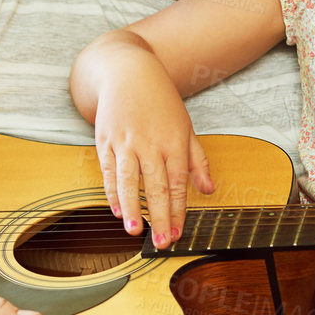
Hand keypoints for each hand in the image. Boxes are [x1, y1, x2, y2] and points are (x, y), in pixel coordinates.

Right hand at [93, 57, 212, 248]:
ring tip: (135, 231)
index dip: (179, 210)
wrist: (129, 72)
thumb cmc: (161, 102)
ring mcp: (125, 141)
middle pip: (155, 186)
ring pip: (128, 181)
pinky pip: (108, 171)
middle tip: (162, 242)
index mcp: (173, 141)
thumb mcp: (186, 127)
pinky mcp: (105, 140)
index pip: (178, 183)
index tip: (179, 233)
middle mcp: (149, 143)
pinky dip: (112, 192)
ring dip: (131, 208)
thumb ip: (197, 160)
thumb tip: (209, 190)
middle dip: (159, 216)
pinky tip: (117, 211)